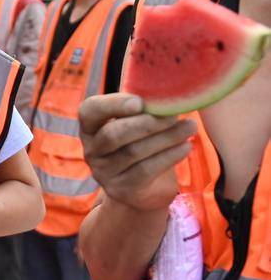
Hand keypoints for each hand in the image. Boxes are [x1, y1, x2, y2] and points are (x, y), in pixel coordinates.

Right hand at [79, 93, 194, 211]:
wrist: (141, 187)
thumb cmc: (139, 143)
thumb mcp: (134, 122)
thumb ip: (140, 108)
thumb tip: (170, 90)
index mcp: (90, 127)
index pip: (90, 111)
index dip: (112, 105)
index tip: (140, 102)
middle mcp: (91, 150)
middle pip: (114, 134)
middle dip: (147, 123)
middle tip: (175, 115)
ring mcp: (103, 172)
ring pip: (134, 152)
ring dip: (166, 137)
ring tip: (190, 127)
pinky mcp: (120, 189)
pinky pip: (146, 170)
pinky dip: (169, 156)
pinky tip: (186, 146)